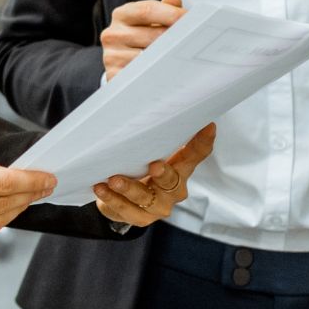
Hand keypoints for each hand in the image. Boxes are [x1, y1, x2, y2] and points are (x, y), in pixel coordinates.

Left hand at [92, 123, 216, 227]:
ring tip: (114, 179)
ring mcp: (158, 206)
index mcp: (181, 167)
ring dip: (129, 188)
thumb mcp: (147, 148)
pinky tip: (101, 188)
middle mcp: (174, 188)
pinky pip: (126, 210)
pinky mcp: (141, 218)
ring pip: (145, 198)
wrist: (124, 198)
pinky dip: (112, 199)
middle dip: (163, 174)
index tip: (208, 126)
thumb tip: (130, 90)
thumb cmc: (139, 166)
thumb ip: (145, 124)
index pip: (196, 153)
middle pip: (172, 180)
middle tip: (154, 165)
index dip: (203, 141)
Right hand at [102, 0, 183, 80]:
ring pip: (149, 58)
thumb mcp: (150, 20)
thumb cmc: (139, 37)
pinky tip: (165, 72)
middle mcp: (113, 34)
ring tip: (179, 59)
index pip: (148, 10)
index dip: (173, 14)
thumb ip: (164, 8)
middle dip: (175, 39)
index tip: (191, 20)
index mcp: (122, 15)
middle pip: (153, 35)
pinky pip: (141, 75)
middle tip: (192, 42)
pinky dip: (155, 74)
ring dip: (167, 59)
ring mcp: (112, 56)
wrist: (120, 60)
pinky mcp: (115, 75)